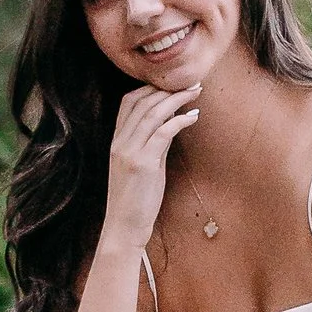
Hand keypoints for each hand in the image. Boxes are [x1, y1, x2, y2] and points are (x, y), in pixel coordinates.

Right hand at [100, 84, 198, 249]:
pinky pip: (163, 132)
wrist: (124, 228)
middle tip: (191, 84)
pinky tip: (193, 117)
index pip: (129, 102)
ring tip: (195, 93)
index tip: (173, 86)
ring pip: (152, 113)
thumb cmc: (136, 200)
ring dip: (176, 99)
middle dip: (167, 89)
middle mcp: (120, 142)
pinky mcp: (143, 164)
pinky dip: (180, 120)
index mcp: (116, 141)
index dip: (151, 88)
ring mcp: (129, 152)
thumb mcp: (143, 166)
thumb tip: (171, 124)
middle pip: (141, 101)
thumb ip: (153, 144)